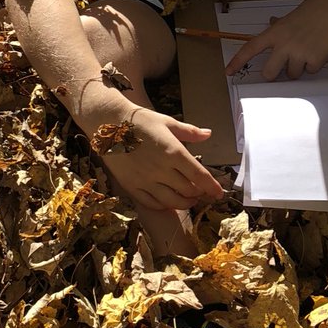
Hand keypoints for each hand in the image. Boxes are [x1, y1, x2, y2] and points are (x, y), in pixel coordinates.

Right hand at [100, 107, 224, 210]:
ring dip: (184, 203)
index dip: (212, 187)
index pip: (199, 176)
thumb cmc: (140, 121)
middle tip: (201, 192)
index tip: (219, 193)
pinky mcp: (132, 186)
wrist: (108, 125)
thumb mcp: (167, 123)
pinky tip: (169, 202)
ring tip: (189, 199)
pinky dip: (164, 206)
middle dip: (199, 194)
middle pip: (188, 190)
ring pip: (172, 201)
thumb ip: (190, 132)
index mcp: (173, 152)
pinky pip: (152, 203)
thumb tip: (208, 134)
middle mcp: (161, 169)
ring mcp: (145, 180)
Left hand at [225, 0, 327, 80]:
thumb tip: (271, 22)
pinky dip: (314, 65)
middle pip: (269, 73)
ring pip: (292, 74)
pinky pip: (310, 71)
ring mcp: (298, 54)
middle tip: (283, 67)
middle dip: (275, 74)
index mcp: (274, 33)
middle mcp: (283, 45)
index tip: (228, 72)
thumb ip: (278, 26)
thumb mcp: (290, 17)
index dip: (237, 62)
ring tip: (308, 51)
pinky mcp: (314, 60)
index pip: (250, 49)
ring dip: (299, 68)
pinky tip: (319, 50)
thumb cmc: (313, 11)